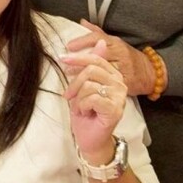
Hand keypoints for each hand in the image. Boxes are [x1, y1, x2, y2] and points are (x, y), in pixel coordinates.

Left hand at [61, 39, 126, 159]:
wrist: (91, 140)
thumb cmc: (86, 114)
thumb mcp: (84, 87)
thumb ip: (90, 66)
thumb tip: (101, 41)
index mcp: (114, 76)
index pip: (97, 59)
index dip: (78, 57)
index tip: (62, 58)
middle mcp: (120, 84)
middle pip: (91, 69)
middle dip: (74, 83)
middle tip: (69, 96)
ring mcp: (119, 97)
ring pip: (89, 84)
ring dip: (78, 99)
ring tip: (81, 108)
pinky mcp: (115, 109)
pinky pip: (91, 98)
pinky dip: (82, 106)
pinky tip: (86, 113)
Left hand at [67, 19, 155, 96]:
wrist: (150, 73)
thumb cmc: (127, 57)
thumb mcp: (114, 42)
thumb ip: (97, 32)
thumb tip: (82, 22)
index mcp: (115, 43)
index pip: (97, 38)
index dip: (82, 41)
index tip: (68, 46)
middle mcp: (119, 54)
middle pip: (97, 55)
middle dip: (79, 59)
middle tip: (64, 61)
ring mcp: (123, 69)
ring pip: (101, 71)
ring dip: (83, 75)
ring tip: (68, 75)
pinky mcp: (124, 84)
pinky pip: (106, 85)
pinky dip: (93, 88)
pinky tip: (82, 89)